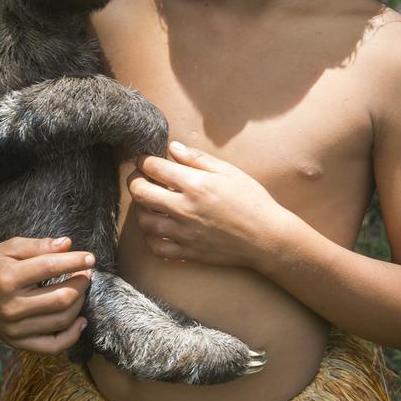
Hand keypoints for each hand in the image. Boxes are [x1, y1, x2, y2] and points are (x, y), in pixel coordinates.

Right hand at [0, 237, 94, 354]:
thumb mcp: (10, 247)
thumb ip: (39, 245)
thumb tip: (68, 244)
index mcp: (7, 279)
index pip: (50, 267)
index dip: (75, 261)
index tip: (91, 258)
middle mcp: (10, 307)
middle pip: (61, 297)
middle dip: (81, 283)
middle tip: (87, 273)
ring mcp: (14, 329)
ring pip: (62, 319)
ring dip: (80, 302)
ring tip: (81, 289)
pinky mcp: (17, 342)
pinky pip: (52, 346)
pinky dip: (72, 335)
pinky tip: (80, 320)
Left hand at [127, 141, 283, 267]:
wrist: (267, 238)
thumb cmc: (252, 201)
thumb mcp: (228, 171)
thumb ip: (197, 159)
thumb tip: (173, 148)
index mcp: (195, 185)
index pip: (154, 168)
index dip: (143, 161)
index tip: (144, 160)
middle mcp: (184, 209)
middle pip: (140, 193)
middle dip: (134, 181)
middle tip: (139, 178)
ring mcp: (183, 233)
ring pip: (143, 221)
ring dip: (140, 209)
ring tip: (147, 202)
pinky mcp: (187, 252)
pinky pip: (156, 247)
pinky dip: (150, 237)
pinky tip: (156, 228)